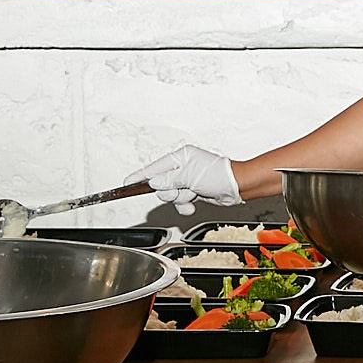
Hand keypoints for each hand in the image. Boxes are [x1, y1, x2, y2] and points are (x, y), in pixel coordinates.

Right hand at [126, 145, 240, 215]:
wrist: (236, 188)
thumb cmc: (219, 175)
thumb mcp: (190, 176)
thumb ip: (169, 180)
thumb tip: (154, 182)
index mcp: (181, 157)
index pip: (155, 167)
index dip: (141, 176)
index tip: (127, 183)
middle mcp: (182, 167)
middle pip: (161, 184)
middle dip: (170, 191)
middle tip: (181, 190)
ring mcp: (187, 180)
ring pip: (170, 195)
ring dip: (180, 199)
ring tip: (192, 195)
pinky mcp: (192, 191)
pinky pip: (179, 202)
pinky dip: (185, 205)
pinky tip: (193, 203)